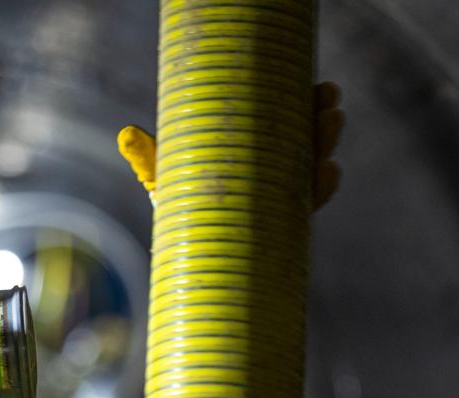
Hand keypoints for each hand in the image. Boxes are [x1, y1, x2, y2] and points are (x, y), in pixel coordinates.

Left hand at [117, 82, 345, 210]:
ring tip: (332, 122)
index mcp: (251, 150)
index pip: (283, 122)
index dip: (306, 105)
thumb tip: (126, 134)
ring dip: (326, 145)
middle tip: (330, 104)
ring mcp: (278, 197)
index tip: (320, 89)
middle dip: (322, 122)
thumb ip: (150, 157)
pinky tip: (329, 170)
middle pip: (305, 141)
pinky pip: (307, 203)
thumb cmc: (176, 201)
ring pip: (311, 167)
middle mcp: (270, 171)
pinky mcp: (281, 224)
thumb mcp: (164, 174)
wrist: (179, 247)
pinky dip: (320, 187)